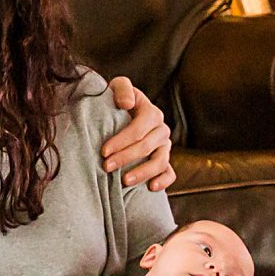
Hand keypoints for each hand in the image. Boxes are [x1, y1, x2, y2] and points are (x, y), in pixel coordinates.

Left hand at [100, 75, 174, 191]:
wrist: (119, 115)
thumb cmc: (115, 101)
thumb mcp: (117, 87)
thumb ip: (122, 89)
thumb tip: (125, 104)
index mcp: (151, 113)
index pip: (140, 128)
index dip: (122, 140)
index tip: (104, 151)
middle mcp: (161, 130)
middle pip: (147, 146)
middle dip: (126, 157)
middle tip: (106, 166)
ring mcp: (164, 147)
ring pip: (160, 162)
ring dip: (143, 173)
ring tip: (124, 181)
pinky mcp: (164, 161)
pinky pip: (170, 173)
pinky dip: (164, 181)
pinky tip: (151, 188)